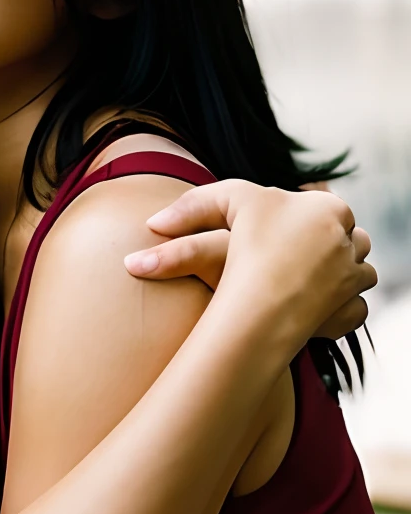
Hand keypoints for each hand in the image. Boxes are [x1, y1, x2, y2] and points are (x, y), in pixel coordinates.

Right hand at [123, 181, 374, 344]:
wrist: (262, 302)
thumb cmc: (249, 247)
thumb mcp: (229, 200)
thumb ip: (201, 202)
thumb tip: (156, 222)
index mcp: (330, 209)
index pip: (324, 208)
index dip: (301, 218)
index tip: (275, 233)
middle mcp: (350, 241)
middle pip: (348, 238)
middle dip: (328, 245)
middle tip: (296, 257)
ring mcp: (353, 279)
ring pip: (358, 272)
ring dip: (339, 276)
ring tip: (311, 283)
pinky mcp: (348, 312)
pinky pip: (353, 309)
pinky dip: (339, 310)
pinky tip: (318, 311)